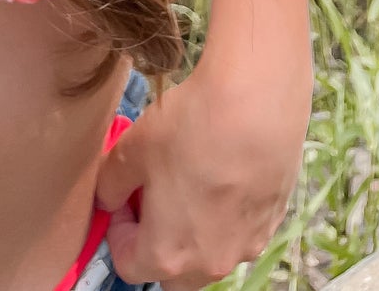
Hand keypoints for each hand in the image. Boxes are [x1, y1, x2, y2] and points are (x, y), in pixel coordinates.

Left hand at [93, 60, 310, 290]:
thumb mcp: (131, 150)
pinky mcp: (271, 226)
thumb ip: (109, 185)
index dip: (118, 231)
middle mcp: (209, 264)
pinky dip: (223, 219)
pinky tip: (221, 173)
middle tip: (153, 193)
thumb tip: (108, 199)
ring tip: (188, 181)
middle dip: (155, 242)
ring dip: (191, 233)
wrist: (256, 105)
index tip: (123, 195)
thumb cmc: (188, 129)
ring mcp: (245, 248)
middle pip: (170, 272)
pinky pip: (237, 236)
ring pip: (207, 257)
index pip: (128, 266)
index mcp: (167, 255)